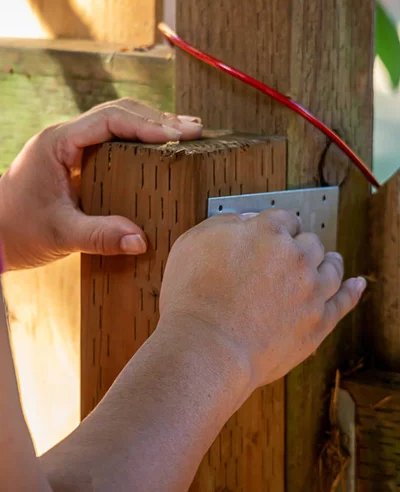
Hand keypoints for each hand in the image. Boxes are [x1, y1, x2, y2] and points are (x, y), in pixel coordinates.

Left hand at [0, 99, 202, 270]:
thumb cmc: (17, 230)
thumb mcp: (59, 234)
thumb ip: (99, 236)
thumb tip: (140, 241)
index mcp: (57, 143)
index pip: (109, 120)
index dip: (145, 125)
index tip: (176, 137)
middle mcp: (65, 136)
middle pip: (118, 112)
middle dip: (158, 119)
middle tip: (194, 131)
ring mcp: (72, 145)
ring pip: (118, 121)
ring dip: (152, 123)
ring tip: (187, 131)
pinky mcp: (78, 158)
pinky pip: (113, 138)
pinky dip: (140, 137)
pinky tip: (161, 145)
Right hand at [160, 210, 365, 390]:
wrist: (207, 347)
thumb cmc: (194, 297)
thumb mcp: (193, 242)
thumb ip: (224, 223)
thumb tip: (245, 220)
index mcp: (267, 232)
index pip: (284, 218)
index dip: (279, 226)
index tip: (276, 234)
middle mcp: (295, 256)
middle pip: (310, 241)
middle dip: (300, 245)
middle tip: (291, 255)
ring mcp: (311, 290)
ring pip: (331, 267)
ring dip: (329, 262)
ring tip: (328, 262)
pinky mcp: (318, 322)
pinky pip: (344, 301)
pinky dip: (352, 291)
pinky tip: (356, 285)